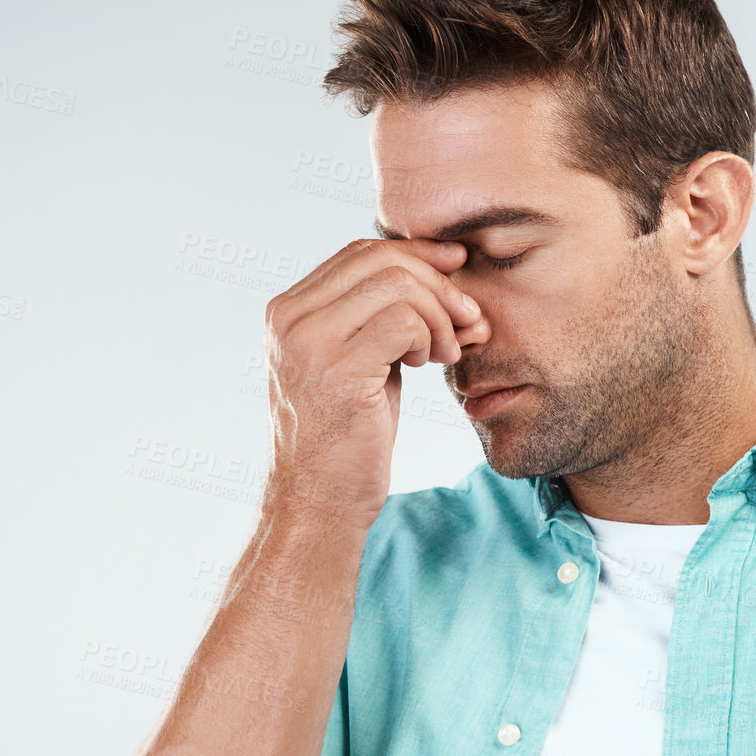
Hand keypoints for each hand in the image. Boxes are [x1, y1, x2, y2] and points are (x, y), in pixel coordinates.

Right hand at [261, 237, 487, 529]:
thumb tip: (439, 266)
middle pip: (381, 259)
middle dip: (438, 283)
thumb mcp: (360, 363)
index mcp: (288, 310)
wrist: (320, 503)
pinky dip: (429, 337)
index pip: (361, 252)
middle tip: (467, 319)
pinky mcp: (336, 371)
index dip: (417, 254)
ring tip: (447, 351)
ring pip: (397, 285)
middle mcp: (289, 318)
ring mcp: (308, 343)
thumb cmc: (346, 438)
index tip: (458, 269)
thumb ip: (378, 316)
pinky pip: (404, 321)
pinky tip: (428, 365)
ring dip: (439, 315)